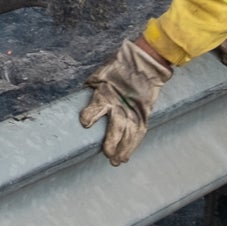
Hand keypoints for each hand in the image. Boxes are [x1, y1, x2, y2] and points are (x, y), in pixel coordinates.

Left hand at [79, 34, 174, 164]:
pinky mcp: (143, 114)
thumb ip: (93, 86)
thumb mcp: (101, 74)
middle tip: (108, 154)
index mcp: (106, 93)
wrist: (144, 64)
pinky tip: (126, 157)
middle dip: (112, 142)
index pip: (98, 106)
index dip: (91, 114)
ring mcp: (133, 111)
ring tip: (117, 162)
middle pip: (116, 127)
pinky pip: (138, 133)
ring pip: (129, 134)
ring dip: (123, 149)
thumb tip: (81, 95)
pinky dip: (133, 146)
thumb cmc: (119, 68)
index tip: (85, 123)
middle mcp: (120, 105)